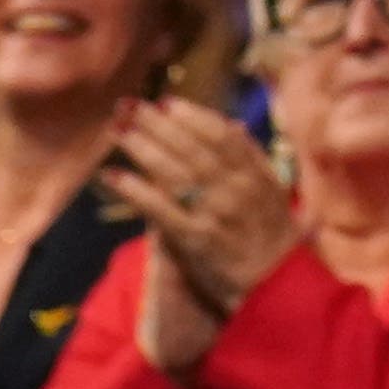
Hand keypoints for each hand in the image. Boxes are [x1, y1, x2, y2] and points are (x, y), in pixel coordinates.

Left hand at [100, 100, 291, 361]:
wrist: (274, 285)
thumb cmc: (275, 239)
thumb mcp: (275, 191)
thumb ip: (254, 158)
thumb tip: (234, 126)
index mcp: (256, 174)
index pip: (221, 136)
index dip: (193, 116)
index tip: (167, 102)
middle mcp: (235, 187)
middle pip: (191, 147)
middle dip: (157, 124)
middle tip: (129, 105)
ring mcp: (213, 212)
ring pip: (173, 170)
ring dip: (142, 146)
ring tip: (116, 129)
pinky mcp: (193, 238)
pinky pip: (159, 208)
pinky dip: (135, 189)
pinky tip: (113, 175)